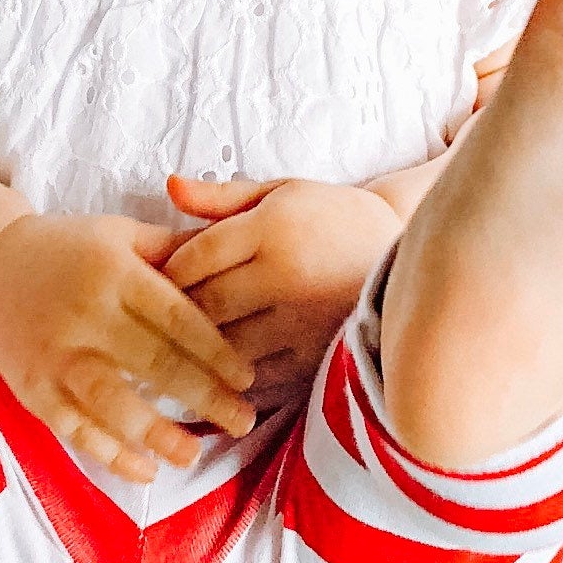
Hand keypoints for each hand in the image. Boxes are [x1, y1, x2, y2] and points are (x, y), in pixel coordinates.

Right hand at [0, 211, 258, 481]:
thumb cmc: (67, 250)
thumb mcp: (119, 233)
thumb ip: (173, 248)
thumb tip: (235, 253)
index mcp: (114, 272)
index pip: (177, 317)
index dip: (216, 352)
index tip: (246, 378)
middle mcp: (85, 314)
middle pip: (155, 364)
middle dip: (204, 398)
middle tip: (241, 421)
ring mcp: (56, 355)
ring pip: (114, 404)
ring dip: (159, 435)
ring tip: (194, 454)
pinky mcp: (32, 388)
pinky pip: (75, 429)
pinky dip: (110, 454)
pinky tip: (144, 470)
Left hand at [160, 176, 403, 411]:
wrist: (408, 256)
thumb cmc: (333, 218)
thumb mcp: (282, 192)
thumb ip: (222, 196)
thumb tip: (169, 185)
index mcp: (273, 227)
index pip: (197, 255)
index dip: (167, 271)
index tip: (154, 280)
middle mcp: (286, 275)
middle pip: (206, 304)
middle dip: (175, 315)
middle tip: (154, 321)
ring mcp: (303, 321)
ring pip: (227, 346)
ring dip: (199, 351)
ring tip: (180, 350)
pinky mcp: (318, 357)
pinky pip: (259, 375)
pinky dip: (234, 377)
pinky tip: (221, 372)